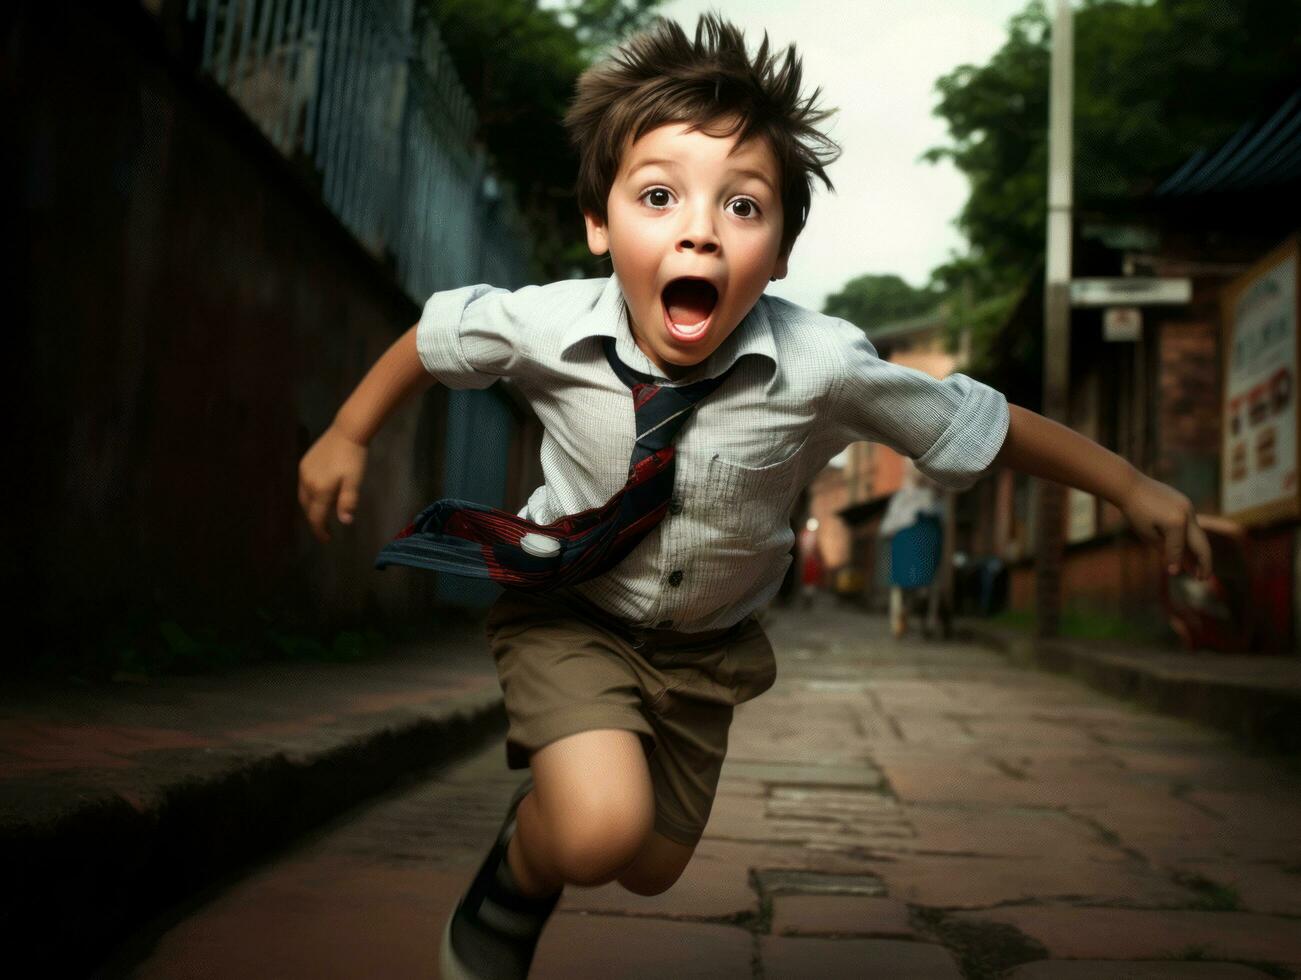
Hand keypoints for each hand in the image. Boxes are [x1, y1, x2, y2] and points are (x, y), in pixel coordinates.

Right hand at [297, 424, 367, 542]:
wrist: (347, 431)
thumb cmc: (354, 458)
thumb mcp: (354, 482)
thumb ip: (348, 502)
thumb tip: (344, 522)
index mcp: (320, 490)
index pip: (316, 517)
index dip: (320, 530)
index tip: (326, 539)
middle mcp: (307, 483)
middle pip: (307, 509)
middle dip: (315, 520)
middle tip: (325, 528)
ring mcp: (304, 472)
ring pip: (303, 497)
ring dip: (311, 508)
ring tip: (322, 513)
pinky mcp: (304, 463)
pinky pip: (303, 485)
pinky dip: (309, 495)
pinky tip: (319, 494)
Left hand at [1119, 473, 1212, 579]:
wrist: (1131, 485)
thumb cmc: (1135, 511)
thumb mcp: (1147, 534)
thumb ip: (1164, 548)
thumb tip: (1177, 566)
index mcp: (1176, 523)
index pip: (1178, 550)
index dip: (1174, 563)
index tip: (1172, 575)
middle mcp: (1187, 515)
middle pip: (1202, 544)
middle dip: (1204, 563)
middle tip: (1203, 579)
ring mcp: (1189, 508)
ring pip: (1199, 535)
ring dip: (1199, 553)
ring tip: (1197, 570)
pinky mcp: (1186, 504)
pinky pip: (1192, 525)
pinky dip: (1192, 540)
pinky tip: (1188, 552)